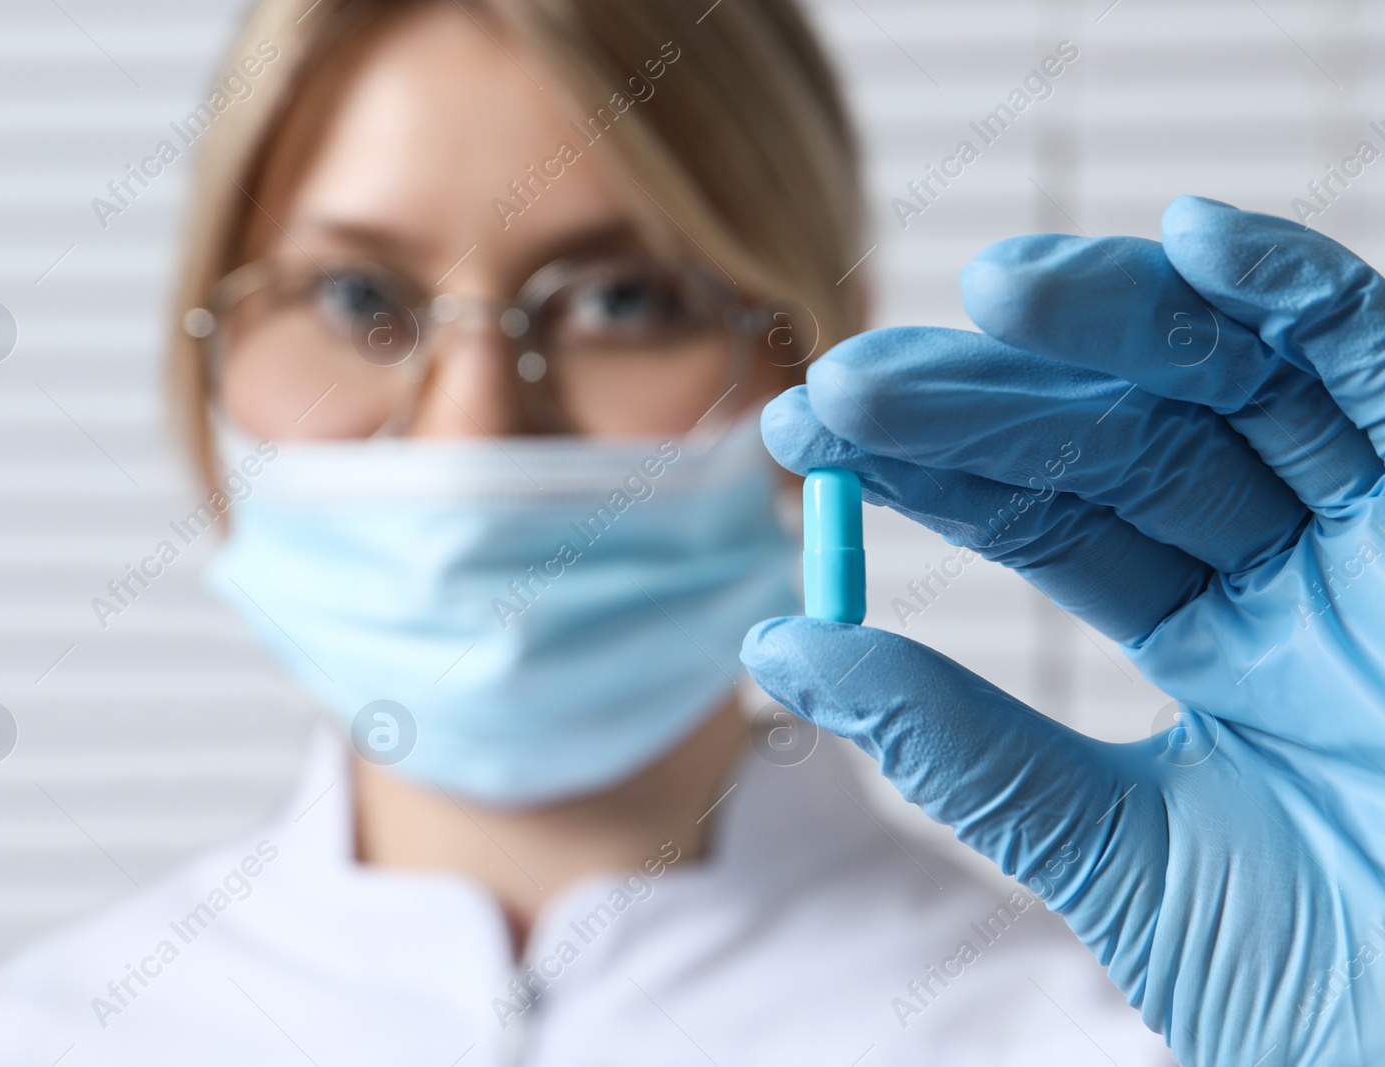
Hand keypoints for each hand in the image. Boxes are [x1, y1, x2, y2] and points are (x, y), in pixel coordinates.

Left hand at [741, 197, 1384, 1065]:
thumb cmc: (1337, 995)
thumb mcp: (1118, 854)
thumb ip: (961, 748)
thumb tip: (779, 642)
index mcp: (1219, 642)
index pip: (1049, 515)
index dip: (930, 468)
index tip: (805, 435)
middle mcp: (1296, 567)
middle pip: (1121, 430)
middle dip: (984, 396)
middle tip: (849, 378)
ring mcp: (1380, 534)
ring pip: (1234, 377)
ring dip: (1113, 319)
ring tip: (991, 291)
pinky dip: (1309, 295)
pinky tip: (1200, 238)